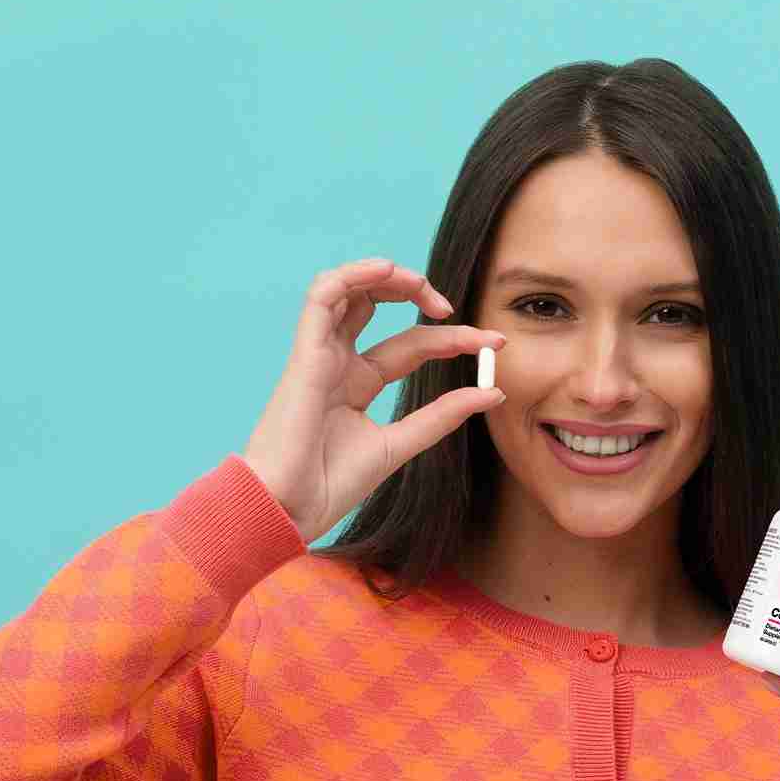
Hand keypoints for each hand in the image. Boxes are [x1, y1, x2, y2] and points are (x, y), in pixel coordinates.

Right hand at [241, 256, 507, 544]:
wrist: (285, 509)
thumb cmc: (327, 486)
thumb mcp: (399, 444)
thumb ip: (441, 416)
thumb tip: (493, 392)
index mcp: (356, 384)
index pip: (410, 345)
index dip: (452, 339)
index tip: (494, 344)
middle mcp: (337, 363)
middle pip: (377, 305)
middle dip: (418, 294)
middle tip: (454, 310)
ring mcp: (320, 355)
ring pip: (349, 291)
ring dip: (387, 276)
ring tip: (425, 285)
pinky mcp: (305, 354)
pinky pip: (323, 296)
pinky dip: (353, 275)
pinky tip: (388, 270)